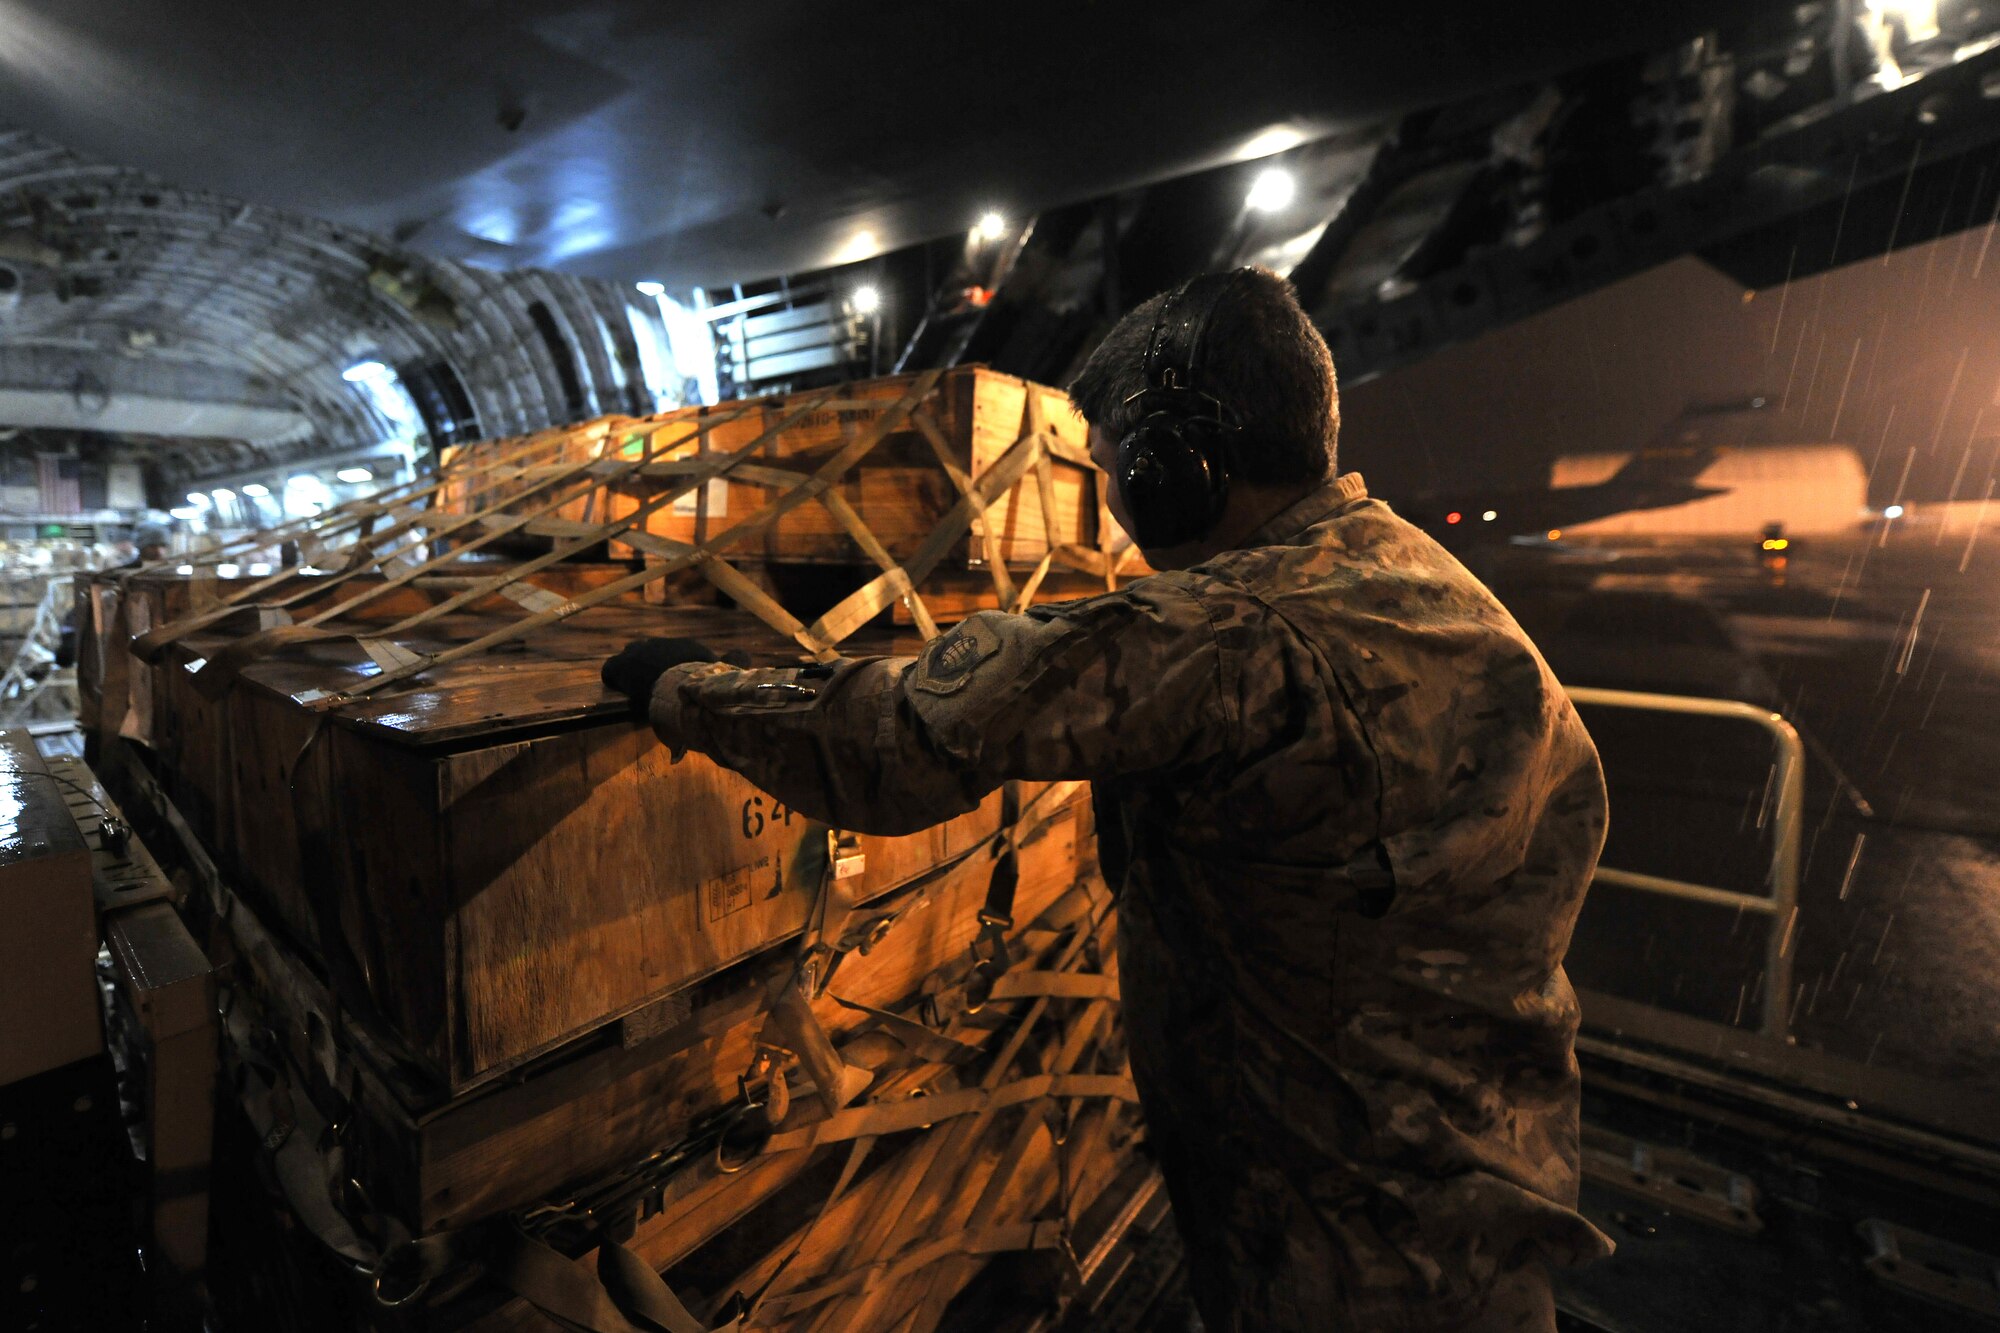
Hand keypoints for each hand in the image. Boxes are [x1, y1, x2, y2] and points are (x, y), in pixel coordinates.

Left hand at [600, 637, 748, 708]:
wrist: (681, 686)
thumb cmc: (706, 683)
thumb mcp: (724, 671)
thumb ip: (733, 661)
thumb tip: (747, 655)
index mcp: (684, 646)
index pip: (676, 650)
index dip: (674, 664)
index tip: (675, 677)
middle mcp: (660, 644)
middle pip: (650, 648)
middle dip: (651, 661)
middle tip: (652, 681)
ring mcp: (639, 653)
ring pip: (630, 654)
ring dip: (632, 668)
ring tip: (634, 685)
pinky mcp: (621, 666)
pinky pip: (611, 669)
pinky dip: (614, 678)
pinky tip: (617, 689)